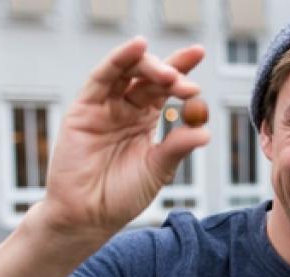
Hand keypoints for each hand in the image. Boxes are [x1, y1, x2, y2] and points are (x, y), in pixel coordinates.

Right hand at [38, 37, 209, 243]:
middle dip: (170, 71)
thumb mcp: (157, 169)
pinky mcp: (84, 108)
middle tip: (186, 83)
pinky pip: (102, 77)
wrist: (88, 216)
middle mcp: (125, 108)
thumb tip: (205, 132)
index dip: (182, 70)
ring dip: (149, 65)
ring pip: (127, 72)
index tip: (200, 54)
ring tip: (170, 73)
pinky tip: (138, 47)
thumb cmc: (122, 196)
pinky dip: (119, 59)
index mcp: (146, 120)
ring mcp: (104, 106)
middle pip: (149, 76)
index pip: (166, 88)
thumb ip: (177, 147)